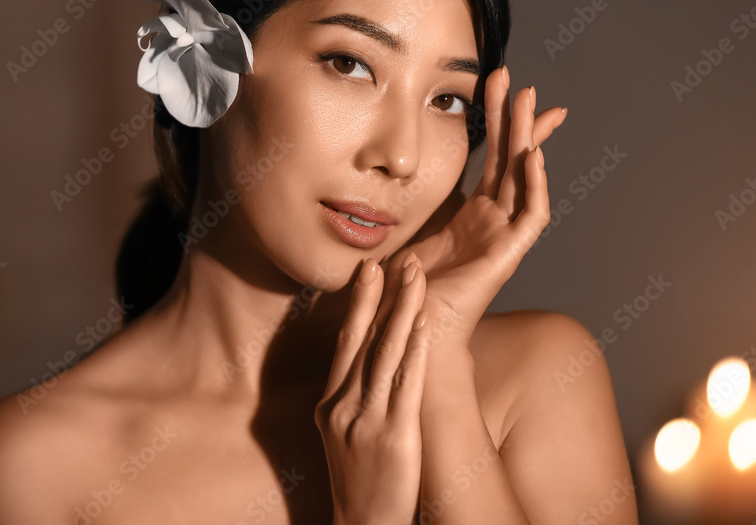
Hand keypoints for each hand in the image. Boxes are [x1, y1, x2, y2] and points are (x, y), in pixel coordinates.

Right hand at [314, 257, 431, 524]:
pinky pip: (405, 382)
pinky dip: (414, 349)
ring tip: (415, 276)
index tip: (368, 271)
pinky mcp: (393, 435)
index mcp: (330, 404)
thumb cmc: (359, 481)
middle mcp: (343, 406)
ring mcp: (366, 420)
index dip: (358, 303)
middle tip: (394, 258)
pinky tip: (424, 323)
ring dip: (402, 309)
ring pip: (385, 352)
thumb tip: (369, 362)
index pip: (345, 342)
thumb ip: (351, 397)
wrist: (363, 524)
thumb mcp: (341, 435)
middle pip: (363, 338)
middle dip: (381, 295)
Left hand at [380, 66, 566, 347]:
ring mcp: (501, 236)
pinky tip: (531, 154)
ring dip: (527, 138)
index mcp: (470, 213)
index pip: (491, 158)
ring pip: (525, 177)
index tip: (496, 85)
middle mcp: (491, 220)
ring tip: (527, 100)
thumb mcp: (398, 227)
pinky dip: (535, 185)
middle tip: (512, 77)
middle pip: (510, 157)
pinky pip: (531, 215)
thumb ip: (399, 196)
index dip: (496, 122)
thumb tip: (378, 163)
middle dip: (512, 116)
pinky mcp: (507, 256)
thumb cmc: (400, 287)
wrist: (405, 330)